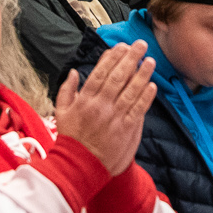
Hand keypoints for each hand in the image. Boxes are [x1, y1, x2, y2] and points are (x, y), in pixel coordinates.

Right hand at [53, 40, 156, 175]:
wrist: (80, 166)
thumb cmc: (72, 140)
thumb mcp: (61, 113)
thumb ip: (67, 90)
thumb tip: (74, 72)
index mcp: (85, 100)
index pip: (100, 73)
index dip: (112, 58)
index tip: (121, 46)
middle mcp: (100, 106)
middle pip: (118, 77)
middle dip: (130, 58)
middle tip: (140, 45)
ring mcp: (114, 117)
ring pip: (130, 91)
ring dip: (142, 74)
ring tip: (150, 61)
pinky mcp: (126, 129)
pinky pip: (138, 109)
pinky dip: (145, 97)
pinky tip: (152, 85)